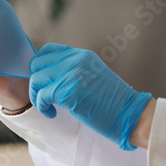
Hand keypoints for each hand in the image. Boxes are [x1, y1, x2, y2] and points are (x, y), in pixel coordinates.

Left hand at [29, 43, 152, 149]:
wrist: (130, 115)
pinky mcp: (68, 91)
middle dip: (35, 82)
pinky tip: (51, 114)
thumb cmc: (110, 101)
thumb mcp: (91, 75)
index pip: (47, 50)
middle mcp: (75, 60)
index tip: (42, 80)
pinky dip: (41, 107)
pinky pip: (41, 96)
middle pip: (37, 64)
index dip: (38, 65)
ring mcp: (71, 74)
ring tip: (47, 107)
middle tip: (43, 95)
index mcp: (80, 55)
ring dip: (37, 96)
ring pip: (36, 79)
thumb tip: (45, 74)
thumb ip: (71, 70)